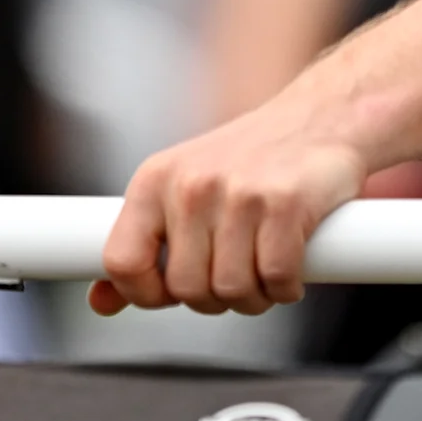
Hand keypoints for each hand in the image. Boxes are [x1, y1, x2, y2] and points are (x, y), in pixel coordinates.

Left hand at [91, 101, 368, 316]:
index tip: (171, 295)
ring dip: (254, 297)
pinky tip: (291, 271)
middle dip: (215, 299)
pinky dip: (287, 289)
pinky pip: (276, 280)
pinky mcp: (285, 204)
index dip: (145, 294)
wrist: (320, 118)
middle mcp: (191, 185)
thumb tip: (101, 302)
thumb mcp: (183, 191)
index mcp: (154, 181)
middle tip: (236, 278)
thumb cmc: (250, 161)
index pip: (122, 261)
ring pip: (232, 291)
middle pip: (186, 288)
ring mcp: (238, 193)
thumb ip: (143, 246)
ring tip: (264, 272)